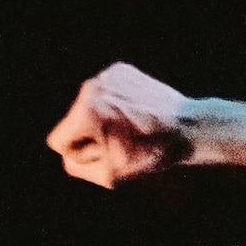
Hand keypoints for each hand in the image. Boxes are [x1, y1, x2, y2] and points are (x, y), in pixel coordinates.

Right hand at [49, 60, 195, 186]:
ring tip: (131, 125)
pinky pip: (103, 93)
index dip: (79, 153)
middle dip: (91, 134)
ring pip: (87, 106)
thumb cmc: (150, 154)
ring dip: (102, 119)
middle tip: (123, 140)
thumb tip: (68, 152)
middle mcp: (91, 88)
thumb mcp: (108, 176)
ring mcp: (106, 76)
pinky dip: (114, 104)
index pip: (57, 140)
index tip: (106, 152)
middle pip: (72, 121)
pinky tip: (134, 111)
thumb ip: (76, 167)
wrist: (188, 126)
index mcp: (85, 113)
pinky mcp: (120, 70)